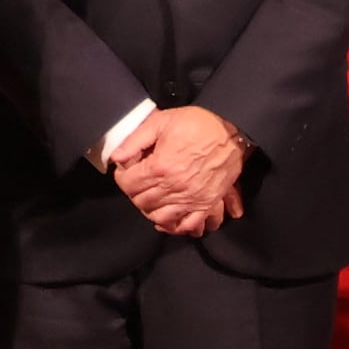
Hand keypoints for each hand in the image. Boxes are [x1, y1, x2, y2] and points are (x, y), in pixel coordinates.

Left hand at [112, 107, 247, 238]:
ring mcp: (191, 198)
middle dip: (135, 193)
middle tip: (138, 183)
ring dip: (151, 210)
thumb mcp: (162, 121)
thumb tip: (116, 157)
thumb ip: (135, 140)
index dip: (122, 177)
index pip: (129, 184)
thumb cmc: (198, 124)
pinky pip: (188, 225)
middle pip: (142, 202)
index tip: (125, 172)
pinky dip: (176, 226)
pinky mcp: (206, 204)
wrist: (232, 133)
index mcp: (160, 167)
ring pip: (160, 217)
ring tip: (151, 199)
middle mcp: (174, 187)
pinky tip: (168, 219)